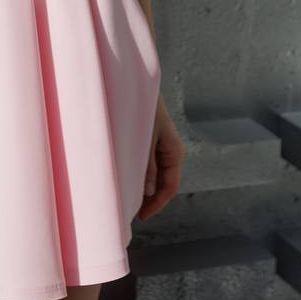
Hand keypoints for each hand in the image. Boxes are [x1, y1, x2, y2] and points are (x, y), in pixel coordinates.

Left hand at [135, 95, 183, 219]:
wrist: (135, 83)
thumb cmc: (142, 108)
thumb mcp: (144, 139)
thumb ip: (146, 165)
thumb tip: (147, 192)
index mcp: (174, 152)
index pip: (169, 187)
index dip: (156, 204)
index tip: (141, 215)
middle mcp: (170, 151)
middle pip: (162, 183)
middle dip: (148, 198)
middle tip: (129, 212)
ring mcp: (160, 146)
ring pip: (153, 174)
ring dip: (142, 186)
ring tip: (125, 198)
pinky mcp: (150, 141)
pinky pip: (147, 163)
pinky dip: (138, 173)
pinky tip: (126, 179)